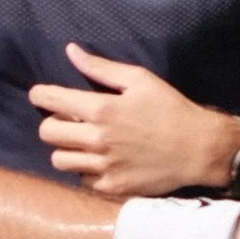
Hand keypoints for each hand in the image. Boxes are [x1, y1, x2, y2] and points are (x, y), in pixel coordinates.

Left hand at [29, 45, 237, 202]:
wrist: (199, 149)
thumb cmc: (171, 109)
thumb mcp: (139, 79)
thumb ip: (101, 68)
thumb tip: (71, 51)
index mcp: (101, 109)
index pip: (50, 100)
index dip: (40, 95)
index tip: (40, 95)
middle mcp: (97, 139)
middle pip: (47, 133)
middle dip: (52, 123)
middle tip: (67, 121)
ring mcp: (103, 166)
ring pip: (59, 160)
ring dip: (66, 149)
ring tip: (81, 144)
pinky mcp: (112, 187)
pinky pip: (82, 180)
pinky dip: (86, 171)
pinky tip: (100, 162)